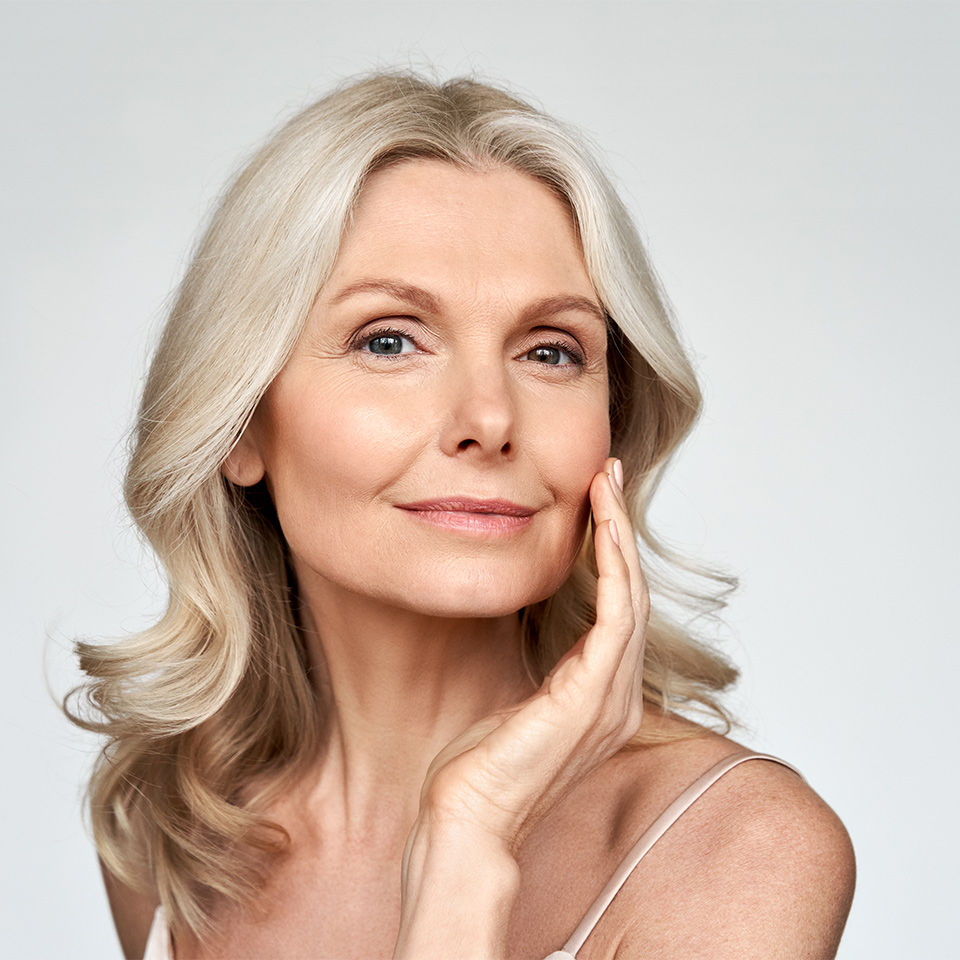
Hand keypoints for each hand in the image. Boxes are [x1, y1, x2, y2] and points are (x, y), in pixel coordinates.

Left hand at [412, 456, 649, 851]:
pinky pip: (616, 617)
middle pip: (631, 592)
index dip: (611, 551)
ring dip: (619, 535)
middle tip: (609, 474)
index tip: (598, 502)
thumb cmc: (482, 767)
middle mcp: (618, 693)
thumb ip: (542, 667)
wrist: (467, 820)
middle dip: (620, 528)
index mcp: (602, 694)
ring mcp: (611, 697)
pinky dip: (614, 568)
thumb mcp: (517, 700)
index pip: (617, 607)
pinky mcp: (593, 696)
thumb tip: (534, 628)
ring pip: (630, 595)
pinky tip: (604, 529)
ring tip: (606, 485)